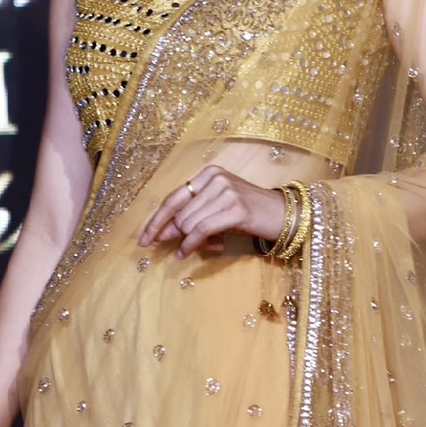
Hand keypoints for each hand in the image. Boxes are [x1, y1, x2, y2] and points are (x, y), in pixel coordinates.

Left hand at [138, 166, 284, 258]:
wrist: (282, 215)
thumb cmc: (247, 213)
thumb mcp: (216, 210)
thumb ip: (190, 217)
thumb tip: (160, 233)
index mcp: (209, 174)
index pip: (173, 198)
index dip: (155, 220)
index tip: (143, 238)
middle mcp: (216, 179)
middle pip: (179, 212)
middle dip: (169, 232)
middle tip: (165, 246)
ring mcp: (227, 192)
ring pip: (189, 222)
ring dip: (184, 241)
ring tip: (186, 249)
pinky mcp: (235, 209)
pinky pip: (201, 230)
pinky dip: (190, 244)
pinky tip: (185, 253)